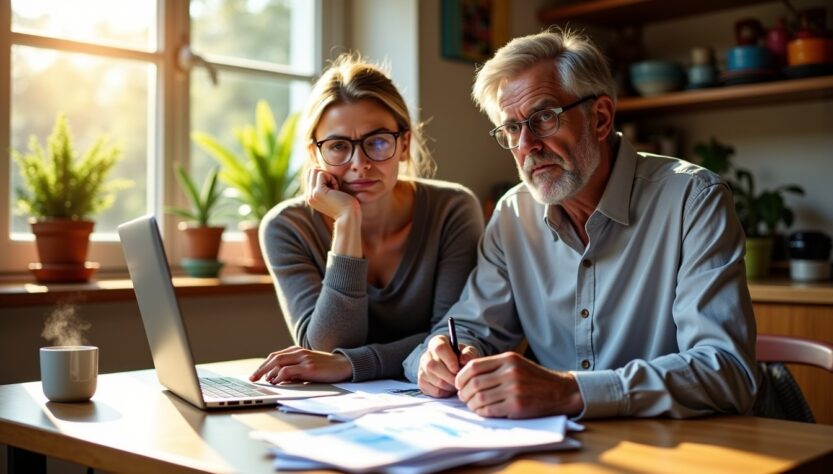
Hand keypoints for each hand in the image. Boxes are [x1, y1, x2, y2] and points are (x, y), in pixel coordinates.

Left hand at [249, 346, 352, 383]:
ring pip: (278, 363)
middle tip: (252, 379)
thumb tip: (278, 379)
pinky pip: (288, 371)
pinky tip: (276, 382)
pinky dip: (279, 376)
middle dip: (261, 369)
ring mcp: (304, 359)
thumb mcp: (307, 365)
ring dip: (268, 373)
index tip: (256, 374)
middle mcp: (299, 352)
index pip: (275, 356)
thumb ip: (294, 369)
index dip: (263, 365)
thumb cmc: (325, 367)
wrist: (343, 365)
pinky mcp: (308, 368)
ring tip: (263, 381)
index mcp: (297, 350)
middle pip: (274, 358)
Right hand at [305, 167, 359, 221]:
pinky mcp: (317, 192)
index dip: (323, 176)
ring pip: (314, 171)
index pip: (309, 175)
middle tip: (334, 188)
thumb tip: (318, 167)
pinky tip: (337, 190)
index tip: (333, 188)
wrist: (349, 216)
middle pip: (310, 171)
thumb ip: (323, 183)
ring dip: (329, 177)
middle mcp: (308, 196)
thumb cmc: (346, 203)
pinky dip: (332, 179)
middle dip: (325, 175)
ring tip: (335, 189)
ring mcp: (311, 195)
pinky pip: (322, 174)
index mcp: (310, 197)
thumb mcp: (332, 192)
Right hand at [417, 335, 479, 397]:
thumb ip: (469, 354)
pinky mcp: (422, 382)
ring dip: (448, 385)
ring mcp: (422, 368)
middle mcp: (427, 354)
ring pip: (433, 378)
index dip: (449, 359)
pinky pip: (433, 389)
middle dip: (449, 376)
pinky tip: (450, 388)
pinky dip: (444, 392)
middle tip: (460, 380)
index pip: (439, 348)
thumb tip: (463, 359)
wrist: (457, 370)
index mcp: (438, 342)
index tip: (457, 369)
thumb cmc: (463, 359)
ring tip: (457, 384)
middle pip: (433, 365)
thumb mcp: (469, 353)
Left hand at [455, 352, 583, 418]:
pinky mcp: (517, 405)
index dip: (461, 376)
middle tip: (463, 397)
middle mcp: (510, 372)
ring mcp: (514, 389)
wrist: (560, 391)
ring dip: (471, 404)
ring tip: (473, 405)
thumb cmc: (535, 379)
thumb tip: (467, 377)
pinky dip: (481, 412)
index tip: (458, 384)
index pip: (474, 366)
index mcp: (508, 359)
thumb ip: (494, 367)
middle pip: (474, 383)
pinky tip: (483, 411)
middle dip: (464, 392)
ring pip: (480, 397)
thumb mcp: (516, 364)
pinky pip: (490, 410)